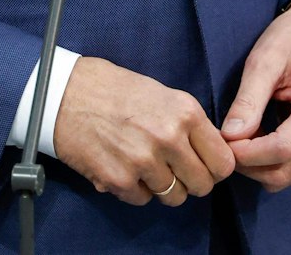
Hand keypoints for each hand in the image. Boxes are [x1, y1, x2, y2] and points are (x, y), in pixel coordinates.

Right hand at [52, 57, 235, 205]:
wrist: (68, 93)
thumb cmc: (116, 91)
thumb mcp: (164, 95)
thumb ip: (190, 125)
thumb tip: (212, 155)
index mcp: (186, 113)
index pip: (223, 161)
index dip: (215, 168)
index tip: (205, 167)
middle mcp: (169, 138)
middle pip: (202, 185)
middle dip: (191, 182)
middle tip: (176, 171)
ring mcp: (144, 161)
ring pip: (174, 197)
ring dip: (163, 187)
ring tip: (146, 166)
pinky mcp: (119, 179)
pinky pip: (142, 200)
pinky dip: (135, 190)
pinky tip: (124, 167)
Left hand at [220, 0, 290, 191]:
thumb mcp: (265, 59)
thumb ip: (248, 99)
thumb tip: (231, 136)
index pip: (283, 148)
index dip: (248, 153)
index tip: (223, 141)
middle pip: (286, 169)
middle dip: (250, 163)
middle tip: (227, 140)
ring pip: (289, 175)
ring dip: (259, 164)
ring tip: (243, 135)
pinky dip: (272, 161)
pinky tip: (260, 136)